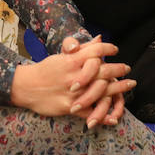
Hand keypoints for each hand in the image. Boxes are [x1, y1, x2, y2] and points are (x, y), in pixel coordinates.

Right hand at [11, 37, 134, 124]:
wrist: (26, 87)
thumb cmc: (46, 70)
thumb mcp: (61, 56)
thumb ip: (81, 48)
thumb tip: (99, 38)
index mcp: (71, 61)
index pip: (95, 51)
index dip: (108, 49)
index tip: (115, 50)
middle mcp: (74, 76)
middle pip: (103, 71)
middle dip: (118, 69)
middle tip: (127, 68)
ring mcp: (73, 93)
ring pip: (101, 91)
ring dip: (119, 88)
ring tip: (129, 84)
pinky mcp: (70, 107)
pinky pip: (90, 112)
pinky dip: (103, 115)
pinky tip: (115, 115)